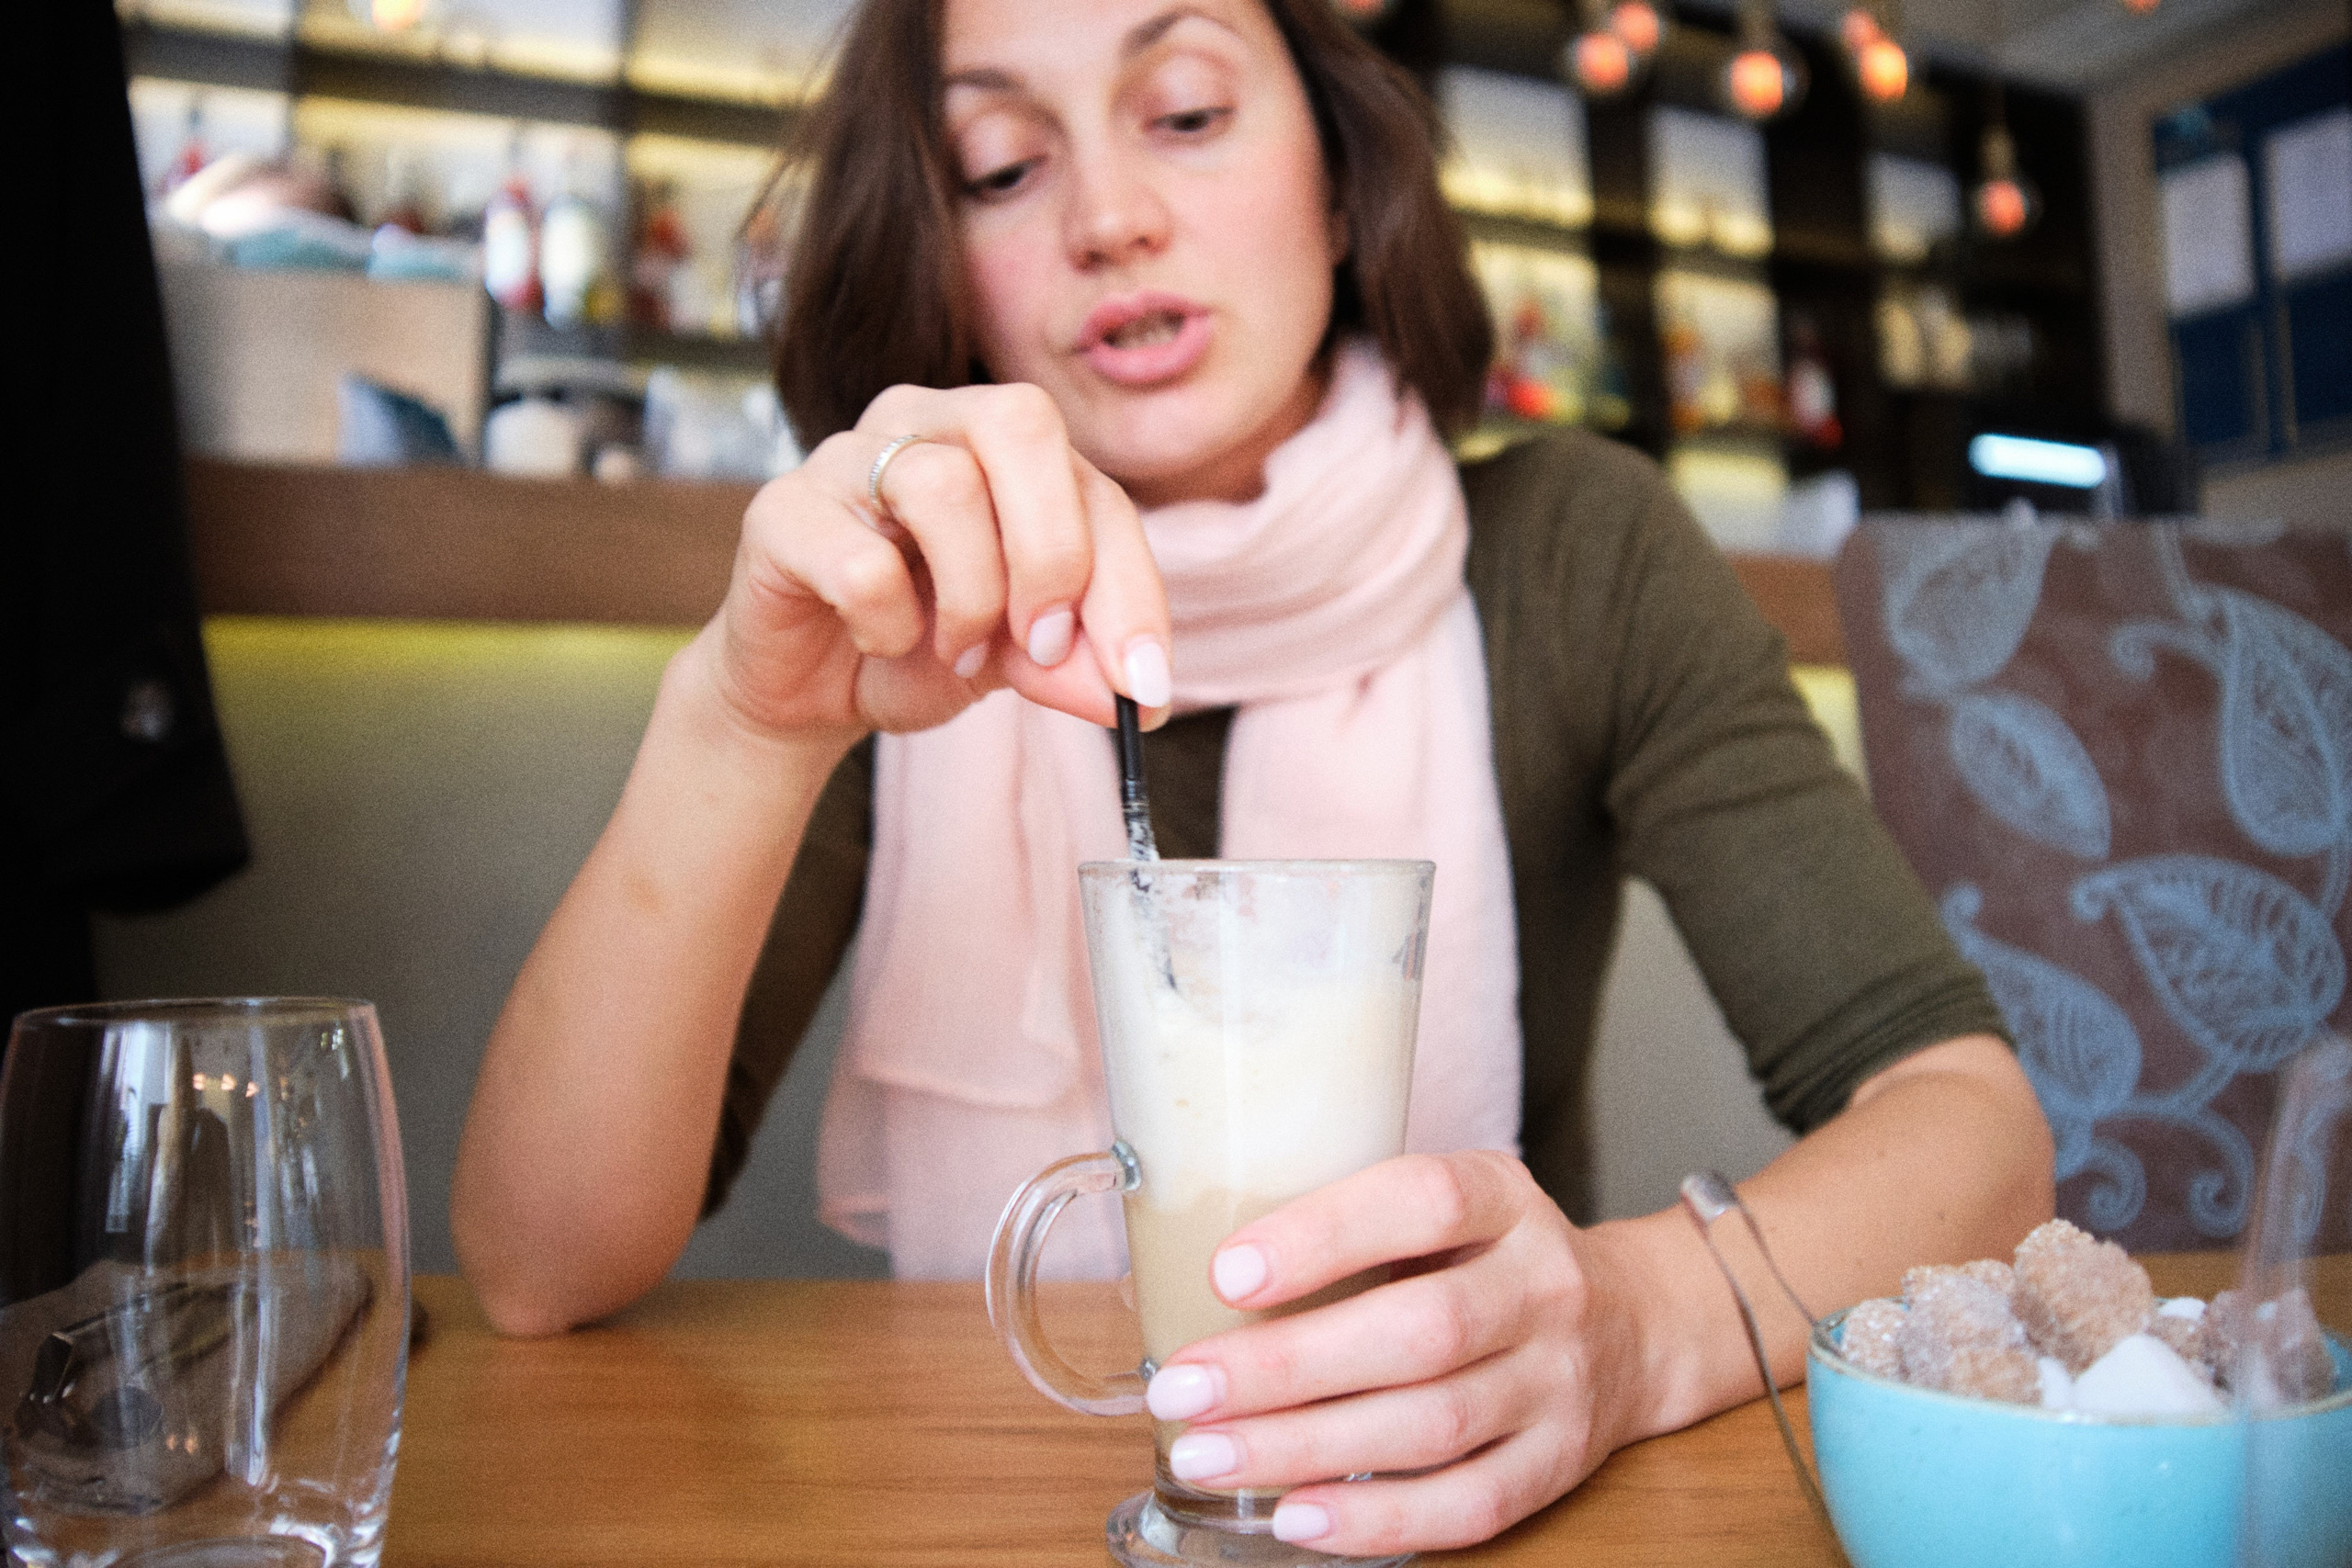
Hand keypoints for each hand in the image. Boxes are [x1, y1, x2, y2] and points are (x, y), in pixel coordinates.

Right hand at [693, 382, 1171, 740]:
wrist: (808, 689)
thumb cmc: (920, 647)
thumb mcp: (1017, 662)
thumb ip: (1075, 664)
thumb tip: (1139, 698)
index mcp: (1003, 447)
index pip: (1094, 487)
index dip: (1128, 586)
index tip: (1142, 684)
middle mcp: (929, 423)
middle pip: (1020, 423)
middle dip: (1053, 551)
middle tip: (1043, 645)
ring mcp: (849, 454)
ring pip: (943, 487)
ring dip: (969, 599)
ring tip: (954, 652)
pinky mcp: (782, 509)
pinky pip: (861, 561)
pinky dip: (887, 623)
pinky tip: (878, 640)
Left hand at [1140, 1152, 1654, 1555]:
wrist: (1632, 1325)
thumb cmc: (1487, 1258)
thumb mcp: (1445, 1204)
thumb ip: (1353, 1222)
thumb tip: (1192, 1268)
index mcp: (1502, 1199)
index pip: (1423, 1201)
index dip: (1322, 1235)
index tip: (1226, 1273)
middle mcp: (1543, 1285)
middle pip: (1418, 1331)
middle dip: (1284, 1368)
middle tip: (1181, 1390)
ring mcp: (1559, 1379)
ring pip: (1434, 1423)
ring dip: (1306, 1448)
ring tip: (1207, 1455)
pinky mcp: (1559, 1463)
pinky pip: (1470, 1503)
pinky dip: (1378, 1517)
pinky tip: (1297, 1517)